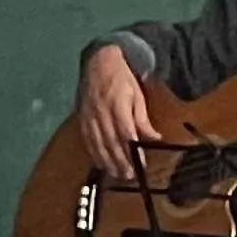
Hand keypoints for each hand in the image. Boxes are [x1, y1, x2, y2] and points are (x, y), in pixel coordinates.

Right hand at [73, 44, 162, 179]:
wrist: (98, 61)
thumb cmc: (122, 77)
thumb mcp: (137, 95)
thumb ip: (143, 119)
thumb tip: (154, 138)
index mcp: (118, 105)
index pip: (126, 133)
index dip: (132, 151)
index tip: (140, 164)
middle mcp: (102, 112)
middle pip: (111, 142)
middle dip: (120, 161)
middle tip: (128, 176)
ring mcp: (90, 116)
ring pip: (98, 143)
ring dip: (108, 161)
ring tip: (116, 174)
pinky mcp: (82, 117)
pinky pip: (87, 139)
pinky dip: (94, 153)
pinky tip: (100, 163)